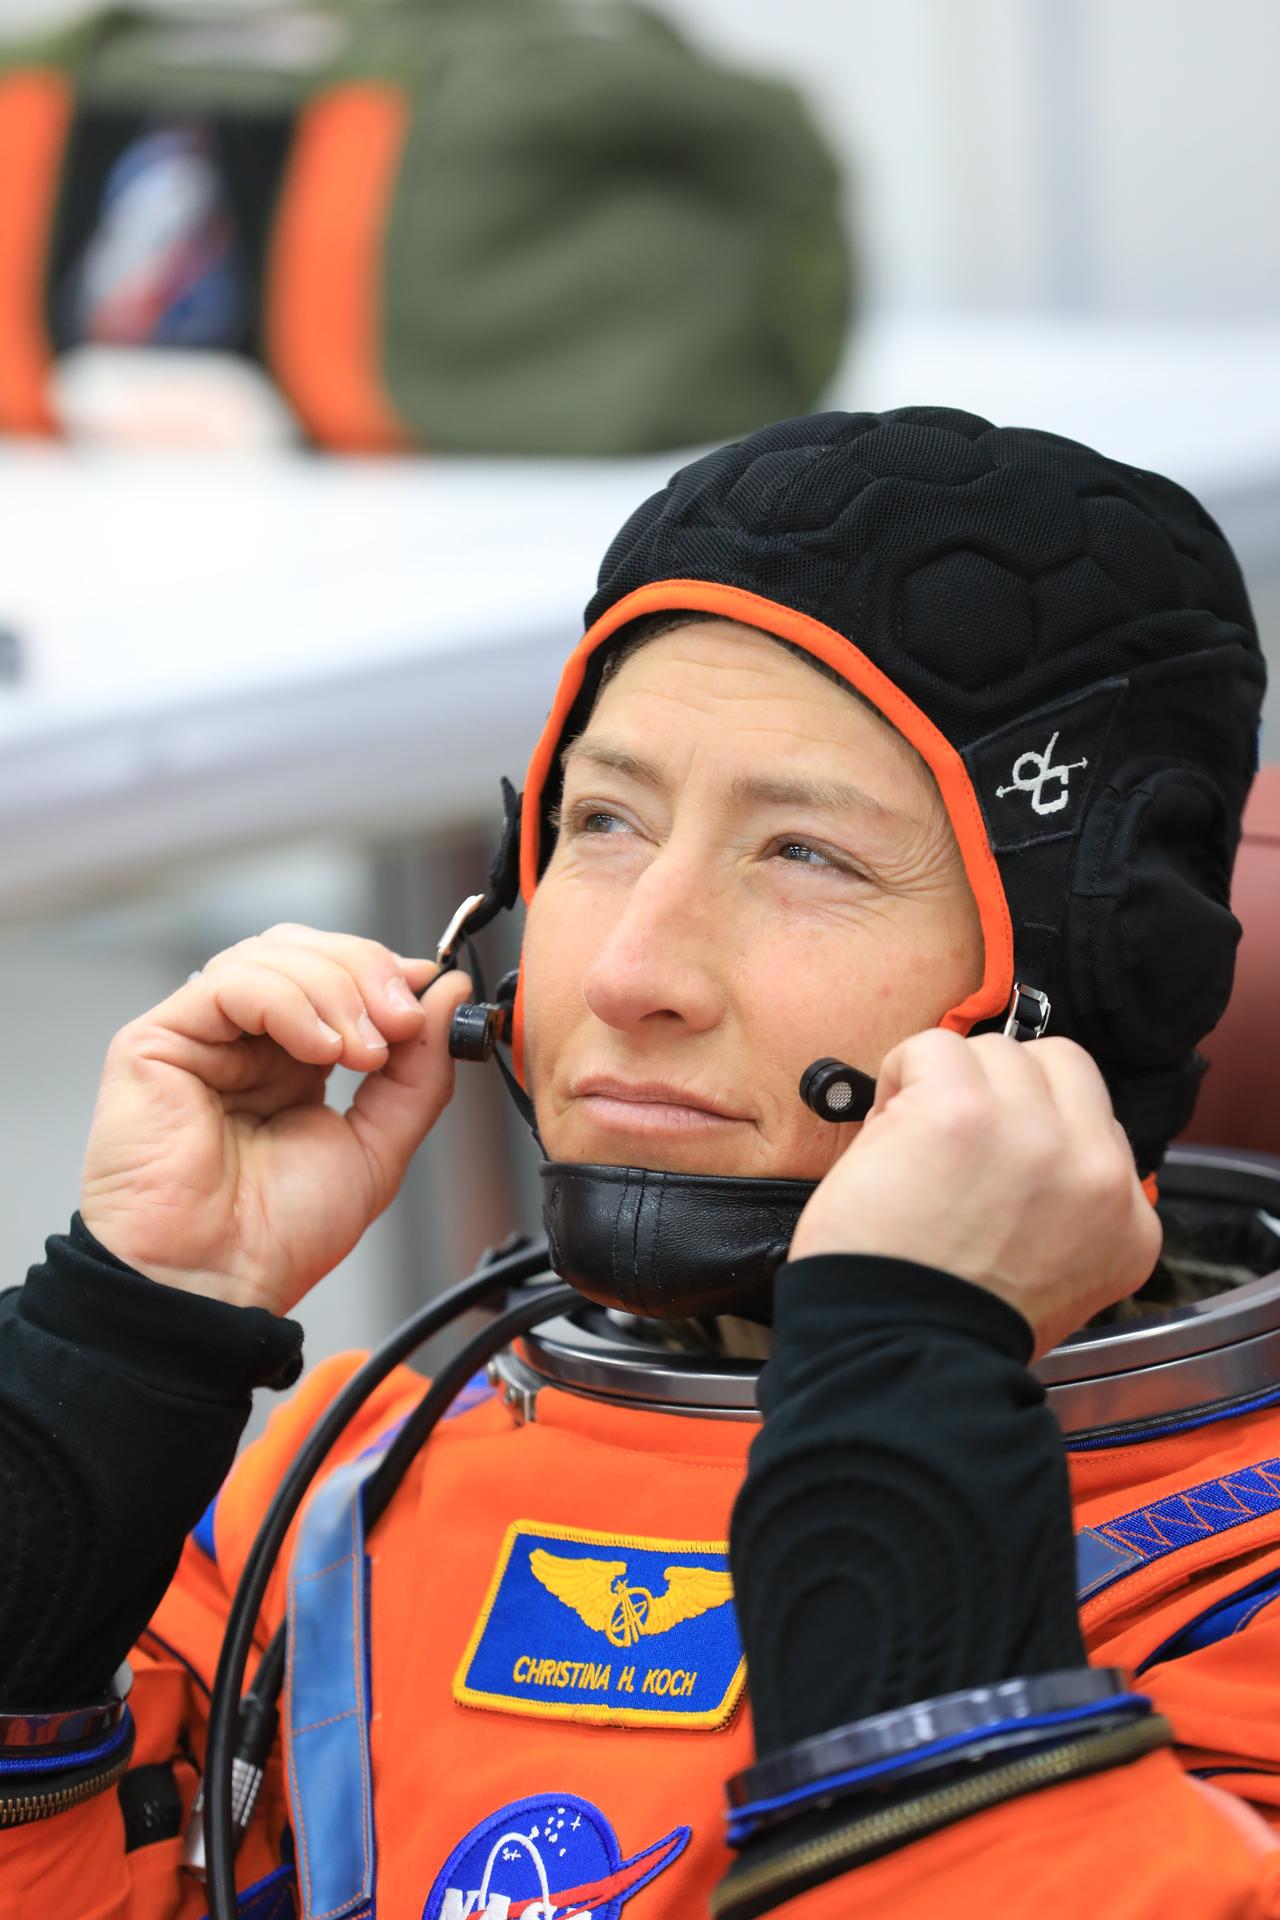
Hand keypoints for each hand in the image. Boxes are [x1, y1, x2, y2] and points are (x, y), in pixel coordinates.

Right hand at [81, 925, 473, 1315]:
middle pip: (307, 950)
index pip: (338, 973)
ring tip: (363, 1054)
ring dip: (337, 991)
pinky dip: (290, 1003)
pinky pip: (229, 984)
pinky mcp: (157, 1041)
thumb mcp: (380, 1146)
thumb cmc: (278, 1236)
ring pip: (272, 956)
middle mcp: (244, 1039)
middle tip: (403, 1023)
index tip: (436, 990)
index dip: (388, 972)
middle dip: (368, 974)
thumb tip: (448, 990)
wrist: (217, 1286)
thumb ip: (420, 1069)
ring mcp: (200, 1035)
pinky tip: (319, 1051)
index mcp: (292, 1059)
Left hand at [788, 1031, 1161, 1359]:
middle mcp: (1096, 1172)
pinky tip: (887, 1131)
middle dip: (1001, 1093)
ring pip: (996, 1052)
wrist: (903, 1360)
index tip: (991, 1166)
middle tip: (952, 1145)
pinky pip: (932, 1047)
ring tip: (914, 1146)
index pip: (1097, 1126)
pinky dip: (900, 1076)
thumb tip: (1016, 1154)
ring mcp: (1035, 1134)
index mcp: (1127, 1224)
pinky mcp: (963, 1109)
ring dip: (947, 1086)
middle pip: (1060, 1068)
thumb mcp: (1055, 1282)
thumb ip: (1062, 1212)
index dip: (1030, 1133)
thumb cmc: (948, 1330)